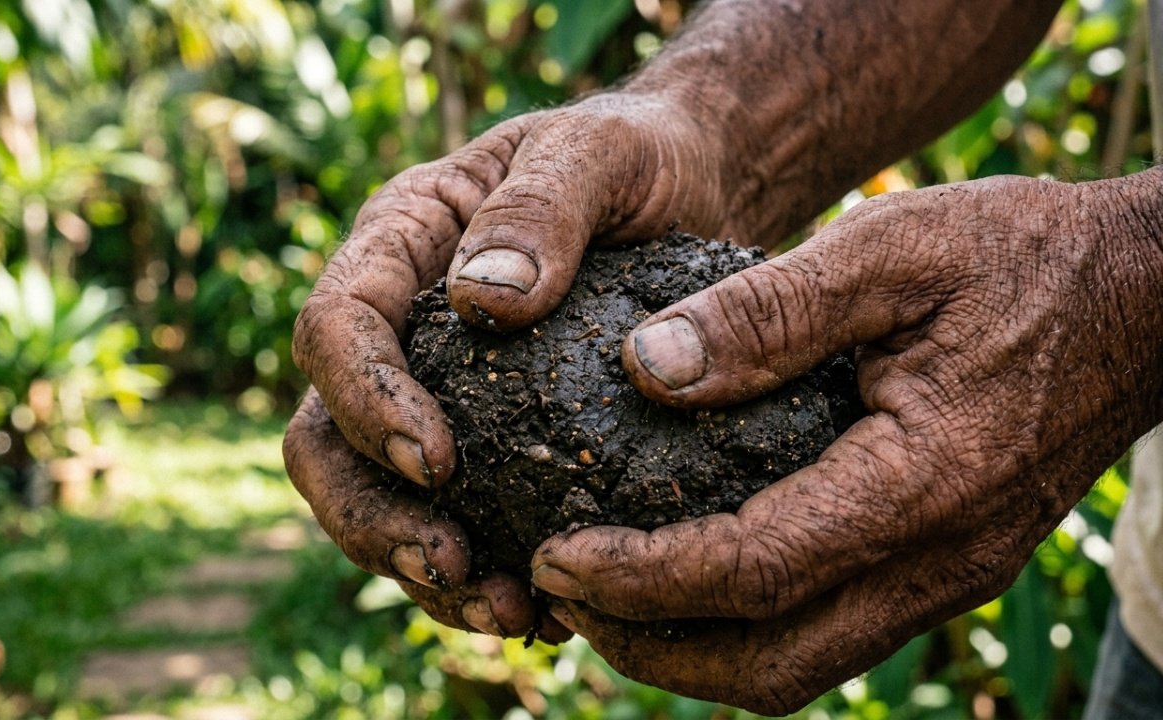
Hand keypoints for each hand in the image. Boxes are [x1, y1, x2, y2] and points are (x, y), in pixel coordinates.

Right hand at [286, 92, 733, 634]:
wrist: (684, 188)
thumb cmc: (634, 158)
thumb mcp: (596, 154)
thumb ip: (540, 209)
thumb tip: (484, 302)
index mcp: (399, 241)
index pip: (335, 326)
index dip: (365, 401)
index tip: (436, 462)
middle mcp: (398, 324)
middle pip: (322, 434)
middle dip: (373, 514)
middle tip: (454, 567)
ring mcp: (433, 388)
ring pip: (373, 496)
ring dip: (421, 568)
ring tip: (511, 613)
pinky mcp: (485, 440)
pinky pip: (450, 519)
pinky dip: (480, 575)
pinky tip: (546, 613)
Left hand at [531, 171, 1162, 712]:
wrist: (1149, 298)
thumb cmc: (1022, 257)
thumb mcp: (892, 250)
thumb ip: (768, 313)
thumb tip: (646, 367)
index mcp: (921, 484)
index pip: (751, 573)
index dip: (640, 578)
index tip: (556, 555)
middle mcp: (937, 559)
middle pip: (770, 664)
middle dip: (650, 647)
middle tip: (563, 596)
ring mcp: (949, 575)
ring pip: (799, 665)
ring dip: (693, 651)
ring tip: (608, 600)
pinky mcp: (947, 565)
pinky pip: (829, 631)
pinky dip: (746, 626)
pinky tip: (692, 574)